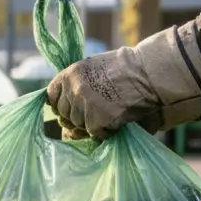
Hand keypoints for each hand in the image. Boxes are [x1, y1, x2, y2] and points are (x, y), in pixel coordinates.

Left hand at [46, 23, 200, 139]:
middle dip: (78, 116)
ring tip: (110, 111)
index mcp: (68, 74)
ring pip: (79, 125)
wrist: (149, 73)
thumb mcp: (93, 68)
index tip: (72, 108)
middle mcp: (72, 89)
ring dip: (92, 123)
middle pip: (64, 114)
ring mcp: (84, 105)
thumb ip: (76, 83)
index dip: (62, 104)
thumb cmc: (125, 69)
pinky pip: (95, 133)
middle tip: (97, 111)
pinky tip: (117, 119)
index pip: (51, 97)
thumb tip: (61, 106)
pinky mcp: (97, 120)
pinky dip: (106, 131)